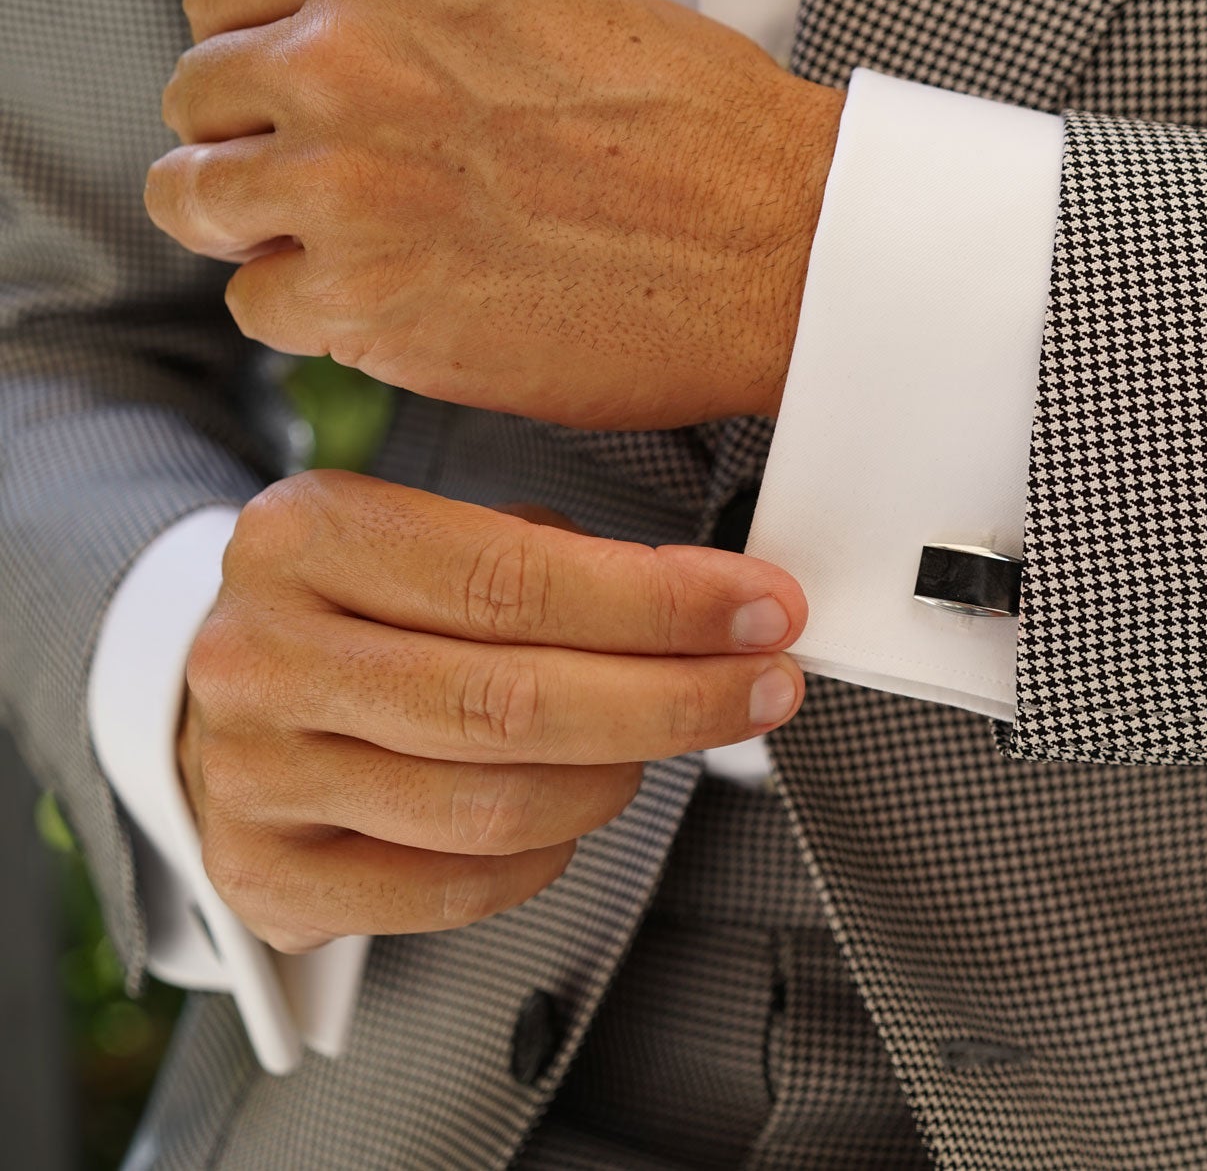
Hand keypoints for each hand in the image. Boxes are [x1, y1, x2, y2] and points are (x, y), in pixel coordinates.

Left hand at [145, 0, 844, 429]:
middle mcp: (339, 59)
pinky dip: (311, 313)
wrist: (779, 245)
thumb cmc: (707, 133)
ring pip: (195, 200)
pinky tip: (390, 304)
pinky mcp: (364, 302)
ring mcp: (340, 185)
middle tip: (331, 181)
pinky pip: (260, 306)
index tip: (282, 92)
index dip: (254, 52)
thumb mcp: (548, 3)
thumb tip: (369, 59)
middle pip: (197, 99)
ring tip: (345, 247)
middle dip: (256, 142)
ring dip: (259, 226)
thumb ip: (425, 21)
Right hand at [176, 470, 807, 952]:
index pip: (515, 579)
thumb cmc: (370, 606)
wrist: (222, 694)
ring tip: (663, 741)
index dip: (664, 604)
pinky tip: (579, 808)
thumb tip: (718, 604)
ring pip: (495, 806)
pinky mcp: (266, 876)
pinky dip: (549, 856)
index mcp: (308, 536)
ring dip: (619, 776)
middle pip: (513, 701)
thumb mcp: (436, 535)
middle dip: (674, 698)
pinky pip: (458, 887)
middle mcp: (264, 654)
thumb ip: (558, 559)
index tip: (767, 610)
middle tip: (768, 686)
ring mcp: (253, 774)